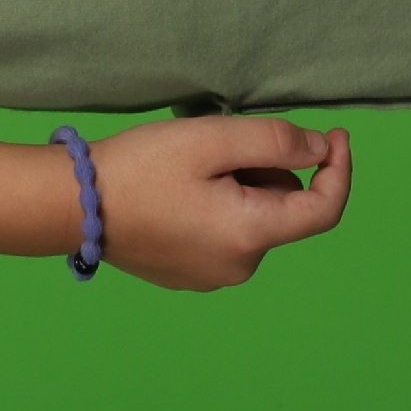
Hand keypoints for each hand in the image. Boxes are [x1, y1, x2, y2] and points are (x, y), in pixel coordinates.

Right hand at [92, 116, 352, 289]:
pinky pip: (224, 235)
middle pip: (282, 210)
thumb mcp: (210, 139)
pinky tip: (177, 189)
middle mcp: (238, 267)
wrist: (71, 205)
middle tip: (221, 142)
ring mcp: (211, 276)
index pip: (324, 210)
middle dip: (268, 170)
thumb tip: (318, 150)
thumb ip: (274, 141)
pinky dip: (217, 207)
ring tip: (192, 165)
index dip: (339, 169)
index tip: (333, 134)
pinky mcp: (186, 274)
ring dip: (240, 188)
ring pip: (252, 221)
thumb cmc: (138, 168)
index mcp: (250, 235)